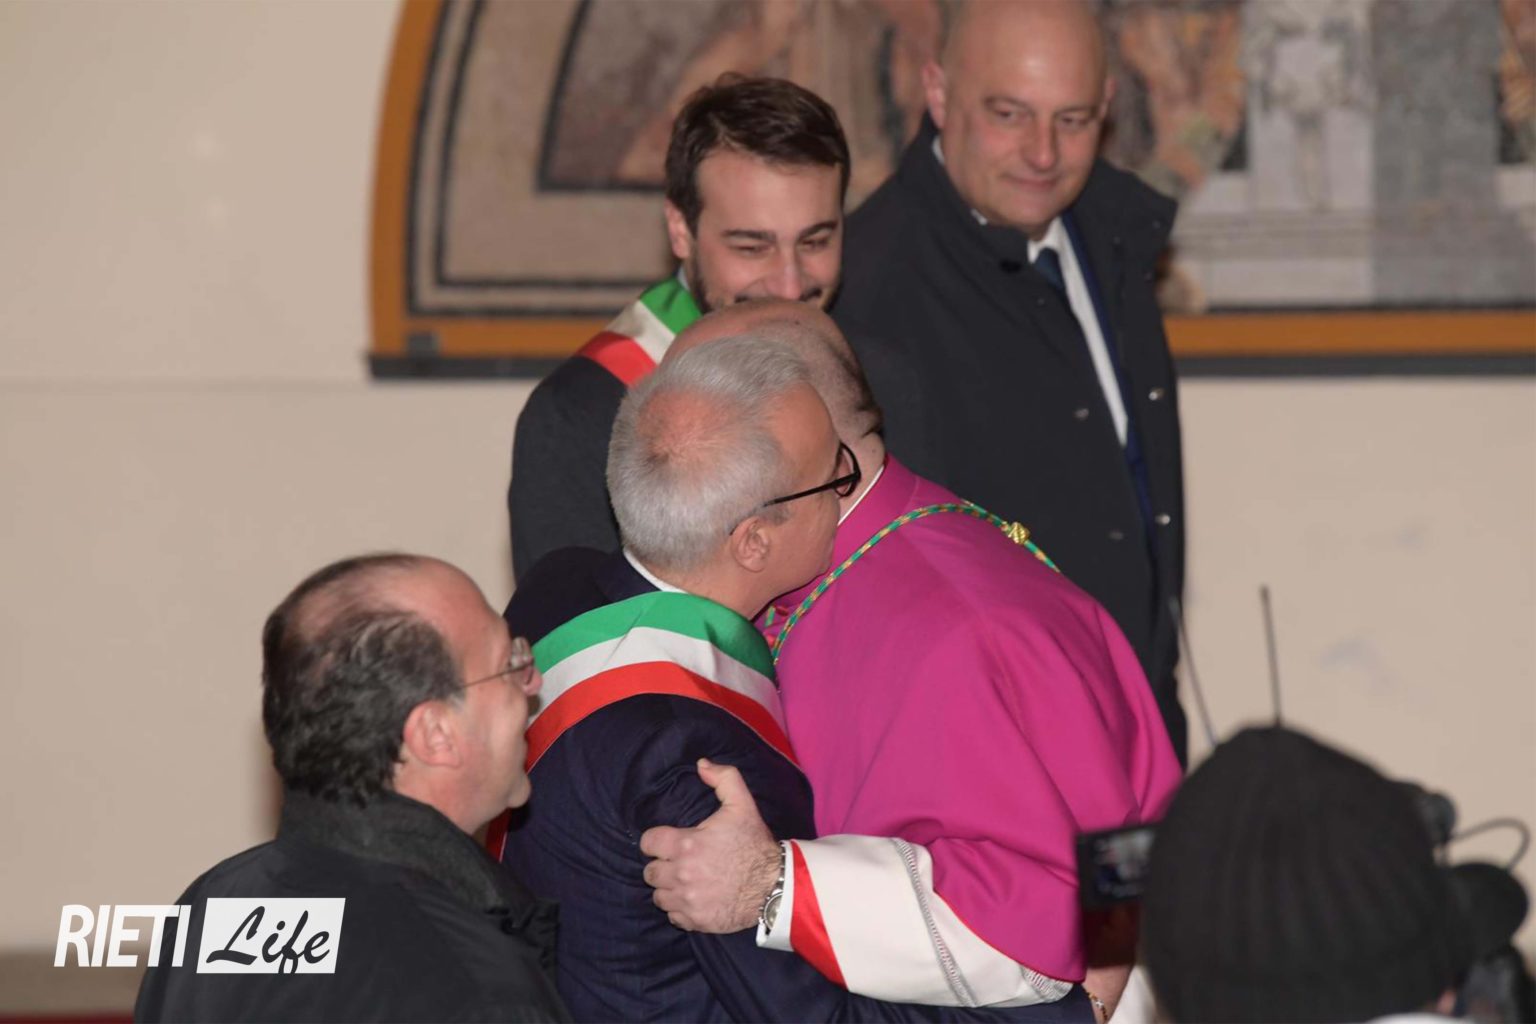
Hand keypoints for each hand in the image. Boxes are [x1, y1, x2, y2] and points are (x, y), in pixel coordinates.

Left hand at [639, 758, 782, 932]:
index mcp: (686, 845)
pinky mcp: (696, 921)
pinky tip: (694, 898)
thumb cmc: (755, 844)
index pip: (648, 843)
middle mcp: (681, 875)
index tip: (669, 842)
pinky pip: (673, 917)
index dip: (657, 841)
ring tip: (685, 881)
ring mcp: (688, 901)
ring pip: (659, 896)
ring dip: (668, 889)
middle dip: (662, 866)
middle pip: (649, 872)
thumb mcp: (742, 804)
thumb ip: (723, 778)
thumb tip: (701, 764)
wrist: (775, 885)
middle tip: (679, 862)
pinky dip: (680, 909)